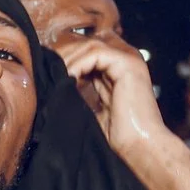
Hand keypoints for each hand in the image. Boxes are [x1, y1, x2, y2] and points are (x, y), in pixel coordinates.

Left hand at [55, 34, 175, 156]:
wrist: (140, 146)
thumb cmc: (120, 135)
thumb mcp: (96, 106)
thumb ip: (84, 89)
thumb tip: (58, 80)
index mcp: (120, 68)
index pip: (89, 50)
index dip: (69, 58)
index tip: (52, 75)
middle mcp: (127, 58)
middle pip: (88, 43)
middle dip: (66, 56)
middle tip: (50, 73)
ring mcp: (129, 58)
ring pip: (90, 45)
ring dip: (70, 60)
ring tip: (58, 78)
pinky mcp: (128, 63)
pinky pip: (95, 53)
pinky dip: (78, 65)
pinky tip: (69, 80)